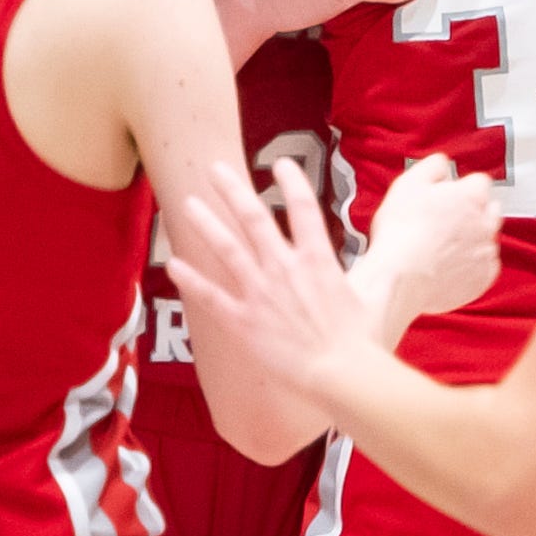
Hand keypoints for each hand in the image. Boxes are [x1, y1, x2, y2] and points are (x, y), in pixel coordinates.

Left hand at [170, 159, 390, 403]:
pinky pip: (211, 297)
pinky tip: (174, 264)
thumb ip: (342, 281)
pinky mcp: (244, 322)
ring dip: (207, 223)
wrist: (341, 372)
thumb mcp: (361, 297)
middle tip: (215, 168)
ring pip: (227, 248)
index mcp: (318, 259)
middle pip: (255, 217)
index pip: (304, 207)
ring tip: (189, 203)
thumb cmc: (359, 341)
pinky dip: (192, 280)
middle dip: (233, 190)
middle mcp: (285, 268)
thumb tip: (348, 278)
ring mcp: (261, 293)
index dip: (292, 181)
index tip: (281, 163)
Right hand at [356, 154, 501, 328]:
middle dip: (473, 211)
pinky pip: (485, 267)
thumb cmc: (402, 234)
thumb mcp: (408, 184)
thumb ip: (433, 166)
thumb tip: (443, 164)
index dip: (461, 186)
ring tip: (442, 244)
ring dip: (472, 238)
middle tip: (446, 219)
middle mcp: (486, 223)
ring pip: (487, 239)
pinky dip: (472, 265)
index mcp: (472, 196)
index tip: (449, 193)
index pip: (480, 181)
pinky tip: (449, 264)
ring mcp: (486, 253)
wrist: (400, 278)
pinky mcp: (483, 279)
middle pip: (490, 209)